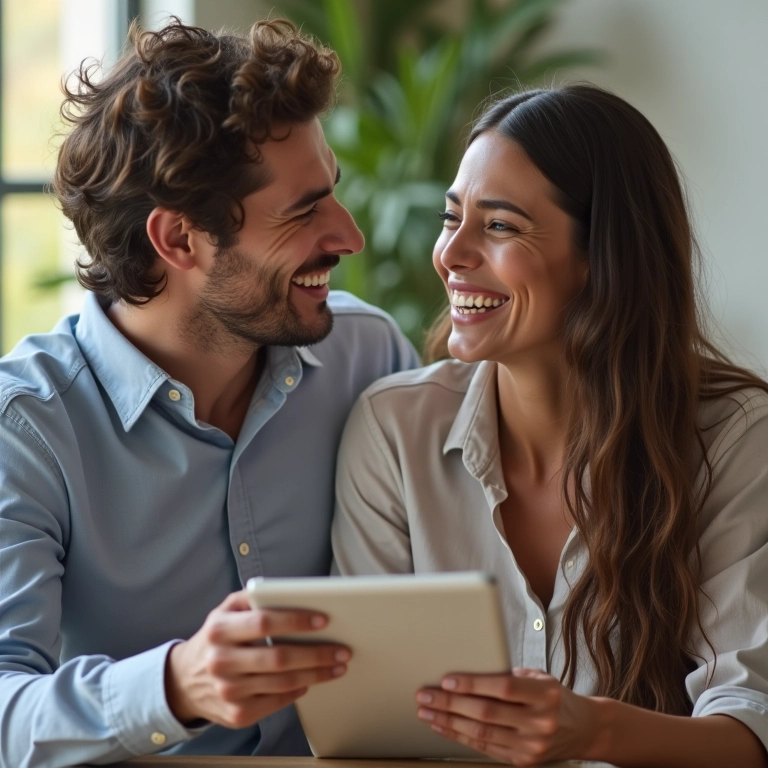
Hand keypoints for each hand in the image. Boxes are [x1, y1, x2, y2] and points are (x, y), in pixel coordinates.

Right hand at [165, 589, 349, 727]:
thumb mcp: (225, 611)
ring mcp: (228, 692)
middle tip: (342, 650)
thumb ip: (253, 598)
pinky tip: (310, 680)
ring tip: (337, 665)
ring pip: (283, 683)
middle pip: (278, 658)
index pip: (263, 622)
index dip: (295, 621)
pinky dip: (298, 691)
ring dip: (316, 674)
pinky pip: (276, 702)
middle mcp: (220, 661)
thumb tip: (292, 593)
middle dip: (316, 653)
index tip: (323, 621)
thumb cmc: (215, 638)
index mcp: (219, 630)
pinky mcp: (236, 715)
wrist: (183, 681)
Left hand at [415, 668, 599, 765]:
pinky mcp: (522, 761)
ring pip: (481, 734)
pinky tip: (443, 726)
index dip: (473, 684)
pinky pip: (484, 748)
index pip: (504, 688)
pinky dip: (459, 736)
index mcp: (545, 694)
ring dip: (448, 721)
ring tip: (427, 710)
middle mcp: (540, 722)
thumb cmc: (555, 696)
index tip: (447, 679)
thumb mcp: (539, 677)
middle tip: (425, 695)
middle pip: (486, 713)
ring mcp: (531, 746)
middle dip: (450, 703)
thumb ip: (509, 676)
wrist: (584, 729)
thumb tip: (467, 670)